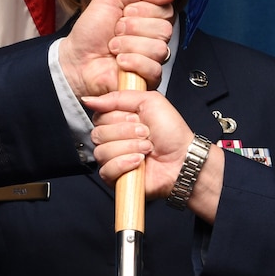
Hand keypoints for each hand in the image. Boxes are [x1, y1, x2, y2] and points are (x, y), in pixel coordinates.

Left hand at [61, 0, 175, 95]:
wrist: (77, 58)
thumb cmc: (91, 31)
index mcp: (149, 18)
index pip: (166, 10)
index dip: (144, 9)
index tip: (125, 12)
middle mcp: (153, 38)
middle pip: (165, 29)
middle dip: (134, 27)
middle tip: (116, 31)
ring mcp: (152, 59)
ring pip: (159, 48)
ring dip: (129, 45)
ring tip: (114, 47)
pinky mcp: (148, 79)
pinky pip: (154, 69)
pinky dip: (132, 62)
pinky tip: (119, 62)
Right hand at [84, 90, 223, 218]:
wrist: (183, 159)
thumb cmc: (172, 133)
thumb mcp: (149, 101)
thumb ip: (118, 97)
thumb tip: (91, 100)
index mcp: (119, 120)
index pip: (99, 116)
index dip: (117, 117)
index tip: (136, 117)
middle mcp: (114, 139)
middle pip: (98, 133)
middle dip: (126, 132)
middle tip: (145, 134)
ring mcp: (114, 159)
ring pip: (102, 151)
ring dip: (129, 147)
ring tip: (146, 149)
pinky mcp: (116, 178)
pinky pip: (106, 170)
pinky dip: (125, 164)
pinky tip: (139, 162)